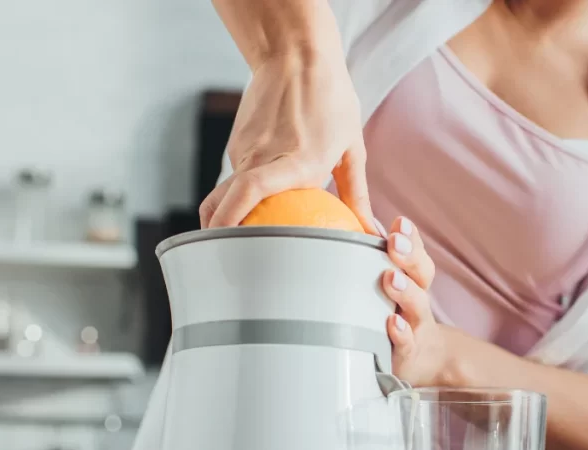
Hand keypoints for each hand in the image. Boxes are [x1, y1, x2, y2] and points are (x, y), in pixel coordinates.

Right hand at [198, 47, 375, 232]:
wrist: (296, 54)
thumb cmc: (331, 99)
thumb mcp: (351, 148)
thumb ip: (357, 194)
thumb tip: (369, 230)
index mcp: (296, 161)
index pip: (250, 193)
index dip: (232, 221)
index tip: (231, 247)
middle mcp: (263, 156)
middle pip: (225, 200)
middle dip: (218, 230)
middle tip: (224, 257)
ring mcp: (245, 149)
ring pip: (228, 191)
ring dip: (228, 215)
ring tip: (236, 242)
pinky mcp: (237, 143)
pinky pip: (236, 176)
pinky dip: (241, 194)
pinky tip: (255, 206)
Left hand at [381, 217, 447, 385]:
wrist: (421, 360)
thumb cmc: (392, 315)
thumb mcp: (384, 289)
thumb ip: (366, 263)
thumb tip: (337, 228)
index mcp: (411, 279)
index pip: (416, 253)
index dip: (411, 238)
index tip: (399, 223)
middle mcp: (417, 298)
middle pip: (423, 274)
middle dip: (409, 256)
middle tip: (395, 241)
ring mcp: (416, 326)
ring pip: (418, 305)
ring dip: (405, 290)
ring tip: (391, 278)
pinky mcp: (408, 352)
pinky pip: (407, 342)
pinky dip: (401, 332)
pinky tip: (392, 323)